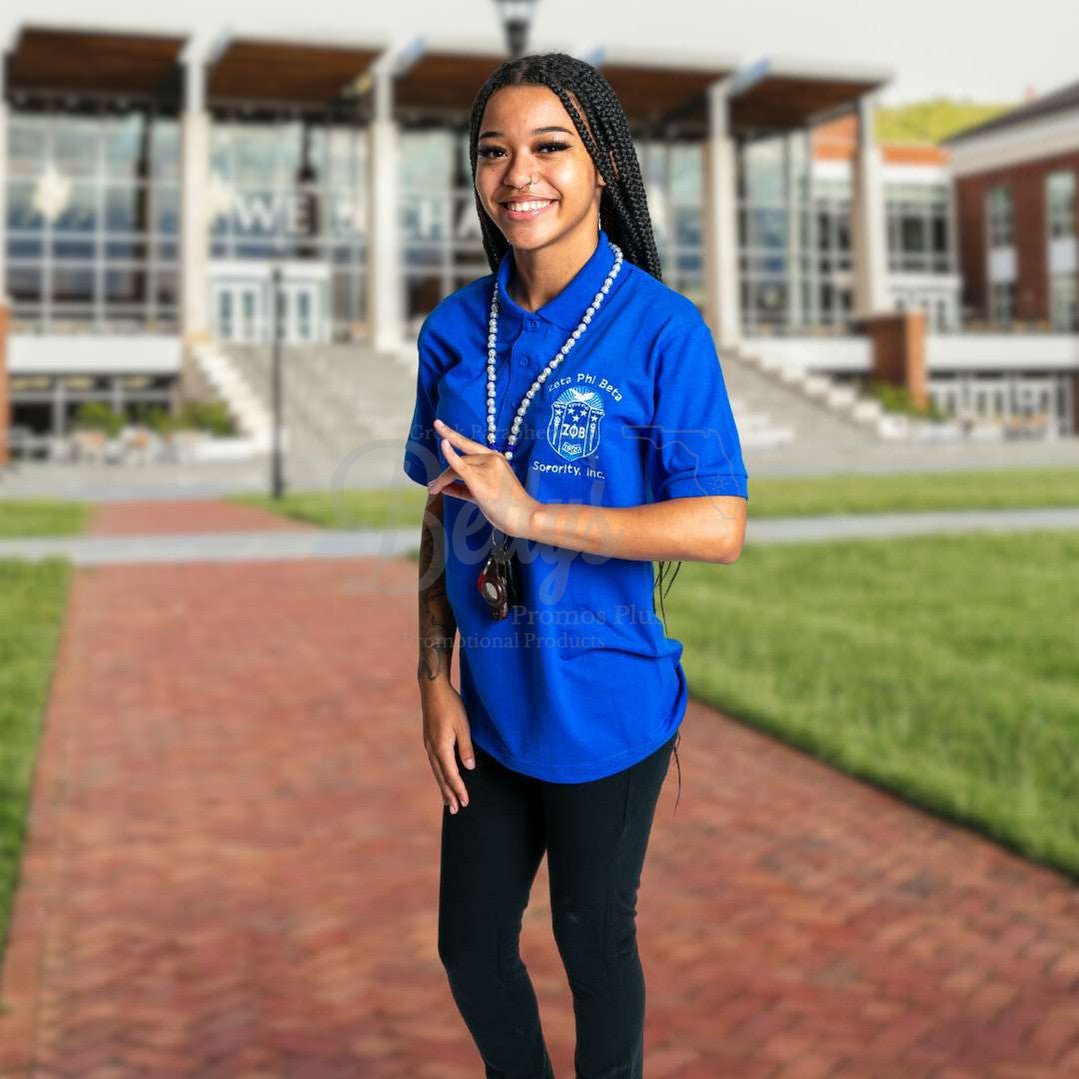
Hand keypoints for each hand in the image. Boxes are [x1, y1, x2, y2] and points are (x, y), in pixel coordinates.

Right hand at [421, 681, 475, 813]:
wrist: (433, 689)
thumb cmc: (451, 705)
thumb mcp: (463, 725)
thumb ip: (466, 748)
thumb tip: (469, 768)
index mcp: (441, 747)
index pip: (451, 774)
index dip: (459, 789)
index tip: (466, 802)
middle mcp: (432, 749)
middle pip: (441, 777)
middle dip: (449, 794)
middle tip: (455, 810)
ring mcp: (429, 745)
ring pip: (436, 771)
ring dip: (443, 786)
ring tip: (448, 801)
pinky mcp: (429, 740)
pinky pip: (434, 763)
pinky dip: (439, 774)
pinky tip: (442, 777)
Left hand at [427, 417, 538, 537]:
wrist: (524, 516)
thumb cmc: (508, 509)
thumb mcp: (484, 496)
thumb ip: (463, 489)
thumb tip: (443, 487)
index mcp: (495, 458)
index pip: (469, 445)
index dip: (453, 436)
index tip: (439, 426)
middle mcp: (491, 457)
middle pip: (460, 460)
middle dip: (443, 473)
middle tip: (432, 485)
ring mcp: (486, 466)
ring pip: (455, 467)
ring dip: (441, 479)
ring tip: (432, 490)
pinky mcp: (480, 477)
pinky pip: (459, 465)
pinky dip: (449, 454)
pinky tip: (443, 444)